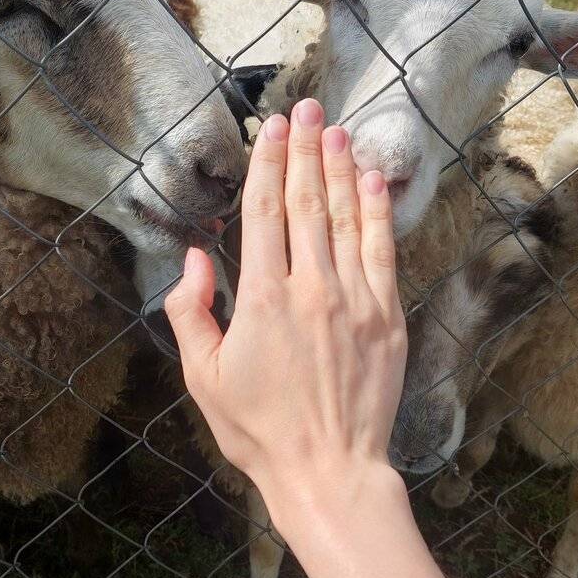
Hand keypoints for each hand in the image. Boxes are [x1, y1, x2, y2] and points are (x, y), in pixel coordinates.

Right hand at [165, 98, 406, 528]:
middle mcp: (311, 289)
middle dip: (306, 150)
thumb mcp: (203, 379)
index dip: (269, 164)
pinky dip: (377, 212)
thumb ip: (190, 313)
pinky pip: (383, 251)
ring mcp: (356, 301)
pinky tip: (371, 181)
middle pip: (308, 202)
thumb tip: (194, 259)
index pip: (265, 212)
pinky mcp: (387, 318)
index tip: (272, 129)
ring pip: (347, 218)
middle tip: (307, 107)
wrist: (329, 470)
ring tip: (337, 130)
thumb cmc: (260, 431)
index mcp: (262, 299)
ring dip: (340, 169)